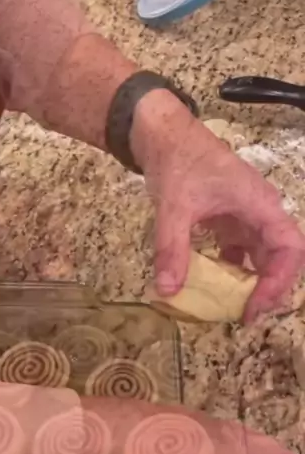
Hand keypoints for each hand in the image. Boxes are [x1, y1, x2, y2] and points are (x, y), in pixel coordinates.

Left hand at [130, 90, 304, 321]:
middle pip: (281, 257)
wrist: (164, 136)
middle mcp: (260, 213)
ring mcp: (246, 217)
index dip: (279, 281)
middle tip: (245, 317)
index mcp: (259, 205)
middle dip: (269, 289)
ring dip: (252, 284)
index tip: (254, 307)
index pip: (289, 248)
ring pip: (262, 257)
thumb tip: (167, 290)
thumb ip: (172, 249)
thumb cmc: (179, 163)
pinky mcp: (230, 221)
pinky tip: (214, 288)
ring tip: (234, 309)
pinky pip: (240, 252)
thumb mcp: (174, 208)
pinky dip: (232, 272)